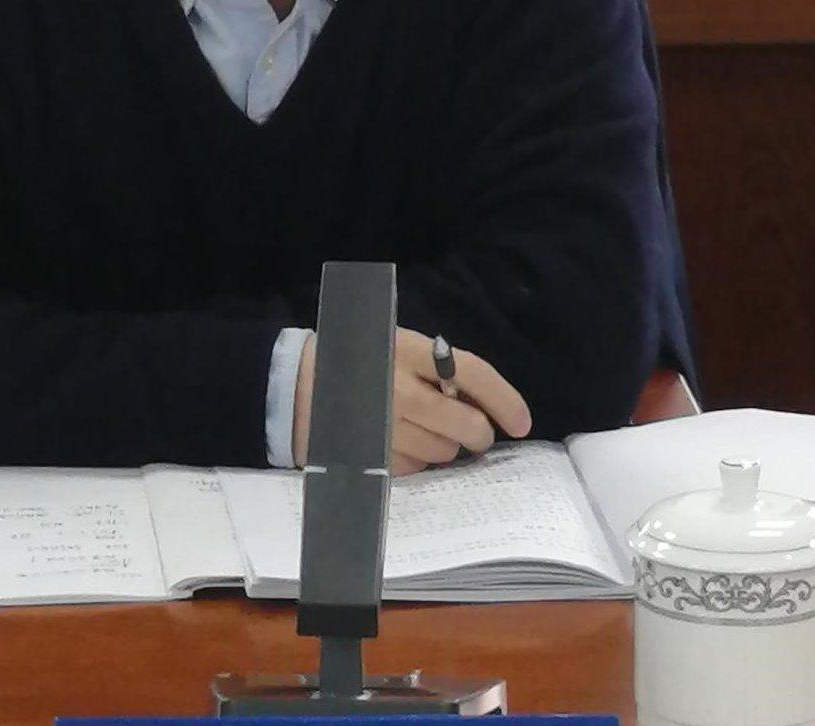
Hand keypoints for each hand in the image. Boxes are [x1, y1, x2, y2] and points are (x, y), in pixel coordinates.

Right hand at [291, 327, 531, 474]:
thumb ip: (437, 369)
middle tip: (476, 433)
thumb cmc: (357, 360)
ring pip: (444, 452)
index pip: (473, 374)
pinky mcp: (372, 456)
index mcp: (409, 351)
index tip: (522, 422)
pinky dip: (417, 459)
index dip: (505, 399)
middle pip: (466, 424)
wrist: (293, 384)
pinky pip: (416, 467)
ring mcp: (386, 427)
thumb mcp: (397, 347)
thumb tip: (481, 404)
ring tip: (421, 428)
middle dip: (479, 434)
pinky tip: (398, 441)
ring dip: (446, 446)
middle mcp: (400, 389)